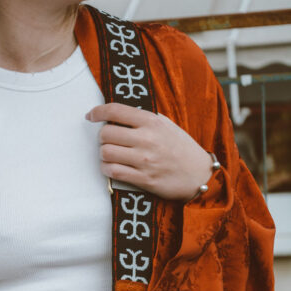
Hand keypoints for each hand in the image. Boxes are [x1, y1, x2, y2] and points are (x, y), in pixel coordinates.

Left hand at [85, 102, 214, 201]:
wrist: (199, 175)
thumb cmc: (180, 148)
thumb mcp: (166, 125)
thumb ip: (143, 120)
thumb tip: (117, 116)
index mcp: (152, 121)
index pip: (116, 111)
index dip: (98, 112)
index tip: (90, 116)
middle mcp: (147, 139)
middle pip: (106, 133)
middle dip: (102, 138)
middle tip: (108, 141)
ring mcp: (144, 160)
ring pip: (106, 153)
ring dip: (103, 155)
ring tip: (110, 156)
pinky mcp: (144, 179)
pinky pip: (113, 172)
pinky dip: (107, 169)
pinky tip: (111, 167)